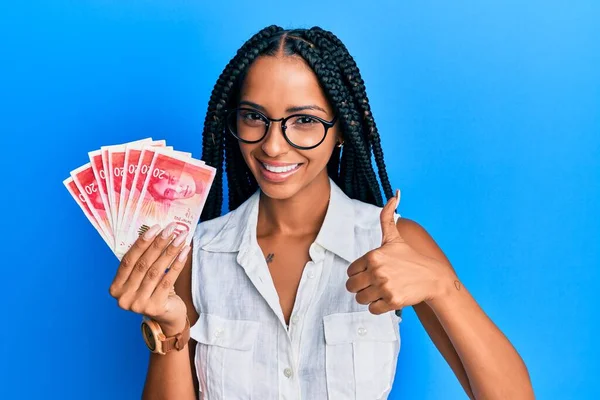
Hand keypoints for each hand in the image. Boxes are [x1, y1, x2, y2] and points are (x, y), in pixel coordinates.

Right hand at [108, 222, 191, 330]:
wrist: (167, 316)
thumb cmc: (154, 290)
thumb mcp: (143, 278)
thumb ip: (142, 261)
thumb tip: (156, 232)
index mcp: (116, 288)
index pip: (128, 260)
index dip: (141, 242)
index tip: (155, 227)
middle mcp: (124, 297)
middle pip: (143, 264)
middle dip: (158, 244)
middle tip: (171, 228)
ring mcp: (138, 304)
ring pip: (156, 271)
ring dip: (170, 251)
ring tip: (181, 237)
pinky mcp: (155, 307)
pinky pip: (168, 280)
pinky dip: (177, 264)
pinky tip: (184, 252)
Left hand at [345, 190, 453, 314]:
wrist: (433, 278)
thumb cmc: (410, 258)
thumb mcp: (395, 237)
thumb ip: (387, 217)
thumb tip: (394, 195)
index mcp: (373, 256)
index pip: (350, 271)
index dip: (359, 273)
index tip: (371, 272)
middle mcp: (377, 271)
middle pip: (352, 286)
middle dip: (361, 287)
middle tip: (374, 284)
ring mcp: (385, 287)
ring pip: (360, 299)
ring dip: (369, 297)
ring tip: (381, 291)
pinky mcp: (392, 301)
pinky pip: (372, 309)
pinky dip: (377, 307)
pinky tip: (387, 298)